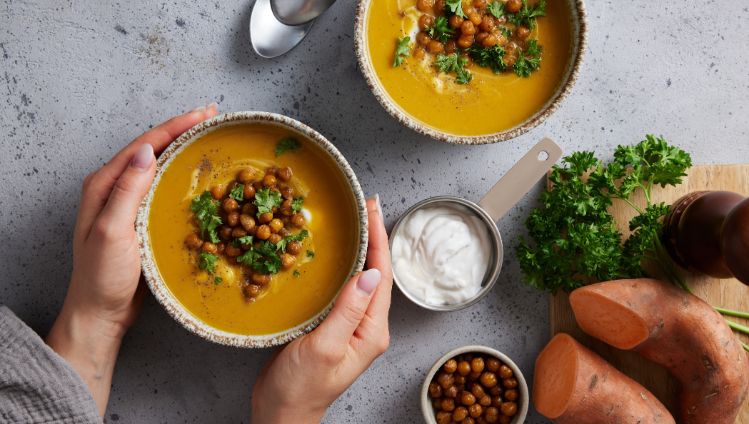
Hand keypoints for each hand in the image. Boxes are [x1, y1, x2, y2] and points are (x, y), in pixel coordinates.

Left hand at [46, 104, 218, 414]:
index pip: (145, 145)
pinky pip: (162, 185)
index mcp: (104, 186)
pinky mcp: (140, 217)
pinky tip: (195, 172)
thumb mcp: (112, 233)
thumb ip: (126, 191)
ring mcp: (127, 203)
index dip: (175, 126)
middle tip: (212, 116)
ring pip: (158, 164)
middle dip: (181, 129)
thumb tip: (148, 151)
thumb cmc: (103, 278)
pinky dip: (180, 172)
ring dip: (182, 147)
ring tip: (208, 135)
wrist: (100, 313)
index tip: (204, 113)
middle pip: (152, 148)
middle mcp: (114, 188)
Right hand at [251, 196, 392, 423]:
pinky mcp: (331, 327)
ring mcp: (349, 326)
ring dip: (358, 250)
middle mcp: (365, 326)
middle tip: (365, 207)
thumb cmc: (301, 388)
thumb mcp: (325, 347)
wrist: (281, 413)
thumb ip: (348, 311)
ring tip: (354, 222)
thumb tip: (370, 273)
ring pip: (357, 279)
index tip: (373, 210)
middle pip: (374, 274)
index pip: (380, 277)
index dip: (378, 240)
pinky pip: (340, 290)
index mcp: (371, 331)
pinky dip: (339, 267)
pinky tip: (331, 255)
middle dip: (372, 238)